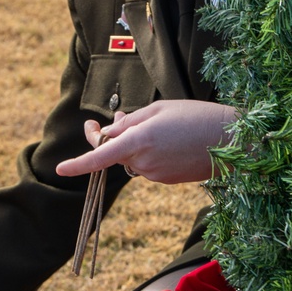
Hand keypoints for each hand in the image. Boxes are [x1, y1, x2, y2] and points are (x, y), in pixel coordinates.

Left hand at [56, 101, 237, 184]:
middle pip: (115, 152)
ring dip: (135, 144)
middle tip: (115, 117)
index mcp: (139, 141)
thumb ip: (130, 122)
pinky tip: (171, 141)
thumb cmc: (196, 117)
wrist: (232, 142)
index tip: (59, 168)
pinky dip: (150, 153)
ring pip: (131, 158)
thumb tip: (112, 131)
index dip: (77, 163)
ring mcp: (154, 174)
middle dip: (112, 137)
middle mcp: (143, 162)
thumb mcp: (159, 110)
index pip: (99, 156)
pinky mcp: (166, 180)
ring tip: (162, 125)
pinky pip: (147, 166)